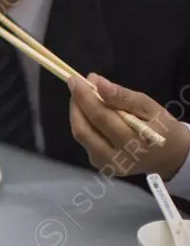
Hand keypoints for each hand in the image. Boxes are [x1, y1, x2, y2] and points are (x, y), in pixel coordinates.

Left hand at [69, 73, 189, 179]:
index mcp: (134, 142)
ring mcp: (106, 164)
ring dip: (77, 114)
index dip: (84, 98)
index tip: (75, 79)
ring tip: (81, 96)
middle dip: (76, 105)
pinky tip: (89, 113)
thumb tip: (98, 83)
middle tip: (76, 84)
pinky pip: (85, 141)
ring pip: (80, 136)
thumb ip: (124, 97)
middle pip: (84, 129)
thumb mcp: (151, 108)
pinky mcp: (100, 165)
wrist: (169, 157)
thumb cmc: (162, 128)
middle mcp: (116, 157)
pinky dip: (83, 124)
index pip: (101, 117)